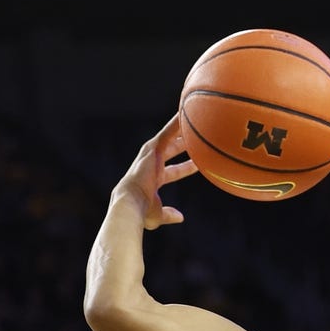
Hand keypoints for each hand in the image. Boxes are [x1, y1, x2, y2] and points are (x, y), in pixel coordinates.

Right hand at [114, 113, 196, 229]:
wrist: (131, 204)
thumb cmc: (142, 213)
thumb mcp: (158, 214)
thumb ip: (168, 214)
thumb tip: (180, 217)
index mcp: (153, 180)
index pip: (173, 171)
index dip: (185, 168)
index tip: (197, 165)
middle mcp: (151, 165)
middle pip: (171, 151)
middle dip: (183, 144)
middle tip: (195, 138)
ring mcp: (151, 156)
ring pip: (169, 137)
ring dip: (179, 128)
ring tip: (190, 115)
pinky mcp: (152, 149)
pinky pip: (167, 132)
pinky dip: (175, 123)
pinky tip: (185, 113)